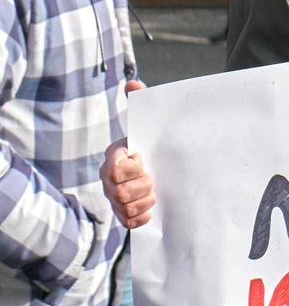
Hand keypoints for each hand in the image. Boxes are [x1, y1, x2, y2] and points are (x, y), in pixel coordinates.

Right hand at [101, 81, 154, 228]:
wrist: (164, 161)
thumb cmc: (154, 140)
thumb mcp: (147, 122)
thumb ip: (141, 101)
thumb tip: (133, 83)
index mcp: (113, 155)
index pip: (115, 170)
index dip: (134, 169)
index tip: (144, 160)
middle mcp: (107, 177)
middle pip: (121, 194)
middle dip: (142, 187)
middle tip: (153, 179)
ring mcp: (113, 196)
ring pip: (124, 209)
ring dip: (144, 201)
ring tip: (153, 191)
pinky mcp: (123, 213)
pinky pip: (129, 223)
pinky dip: (142, 217)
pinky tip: (151, 208)